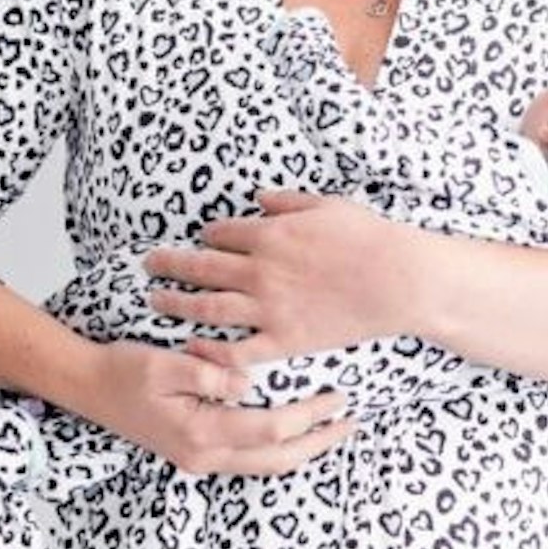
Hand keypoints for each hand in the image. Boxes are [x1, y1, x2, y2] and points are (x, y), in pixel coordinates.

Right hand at [74, 336, 356, 476]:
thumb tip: (244, 383)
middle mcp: (203, 454)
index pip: (270, 429)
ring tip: (333, 429)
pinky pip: (250, 458)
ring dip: (302, 449)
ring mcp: (200, 459)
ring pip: (265, 465)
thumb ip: (206, 374)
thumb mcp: (162, 364)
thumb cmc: (122, 369)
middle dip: (318, 442)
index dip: (310, 415)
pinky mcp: (197, 453)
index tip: (338, 395)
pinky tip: (296, 432)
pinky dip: (279, 448)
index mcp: (199, 432)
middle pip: (277, 459)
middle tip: (352, 422)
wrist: (85, 387)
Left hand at [142, 188, 420, 370]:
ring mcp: (269, 308)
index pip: (222, 233)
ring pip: (208, 307)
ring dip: (177, 304)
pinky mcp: (284, 340)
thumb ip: (288, 201)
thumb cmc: (369, 238)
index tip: (202, 238)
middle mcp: (260, 271)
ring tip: (156, 301)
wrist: (397, 280)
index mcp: (270, 235)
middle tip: (150, 264)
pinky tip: (193, 348)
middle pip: (202, 267)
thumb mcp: (328, 205)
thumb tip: (259, 197)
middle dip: (171, 264)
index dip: (209, 234)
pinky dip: (211, 351)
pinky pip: (238, 349)